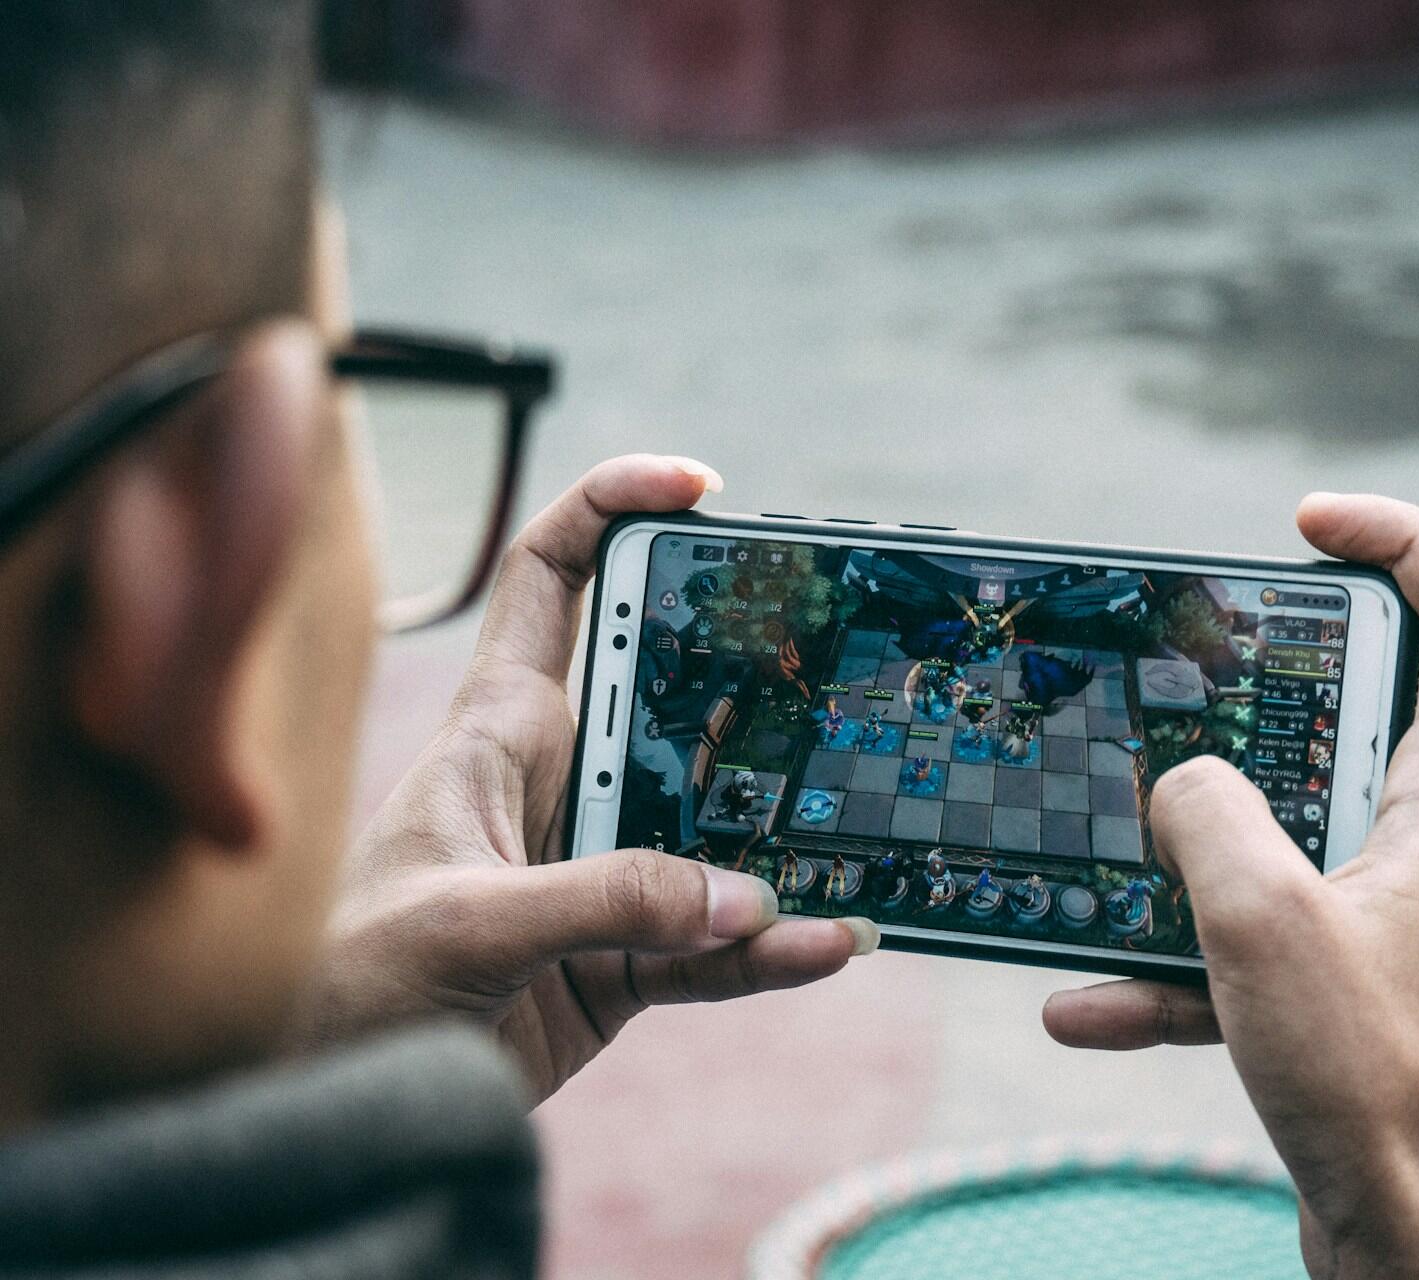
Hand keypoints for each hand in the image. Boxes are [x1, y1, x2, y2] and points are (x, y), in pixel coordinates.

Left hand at [303, 455, 875, 1101]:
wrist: (323, 1098)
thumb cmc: (346, 980)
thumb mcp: (465, 923)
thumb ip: (605, 902)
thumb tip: (743, 896)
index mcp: (500, 730)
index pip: (553, 579)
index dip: (614, 506)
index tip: (698, 488)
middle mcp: (563, 781)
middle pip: (674, 694)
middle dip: (751, 669)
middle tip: (828, 660)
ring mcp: (602, 869)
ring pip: (718, 826)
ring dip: (782, 831)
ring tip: (850, 836)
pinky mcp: (626, 955)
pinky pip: (722, 940)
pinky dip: (774, 948)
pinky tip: (827, 944)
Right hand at [1042, 495, 1418, 1278]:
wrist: (1415, 1249)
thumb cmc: (1371, 1088)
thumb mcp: (1262, 922)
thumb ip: (1208, 816)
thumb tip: (1179, 784)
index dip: (1400, 539)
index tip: (1305, 522)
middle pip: (1365, 715)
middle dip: (1260, 699)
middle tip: (1181, 683)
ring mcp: (1408, 923)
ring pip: (1293, 840)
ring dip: (1196, 856)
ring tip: (1109, 862)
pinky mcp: (1365, 993)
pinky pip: (1263, 948)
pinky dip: (1184, 966)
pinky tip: (1087, 1006)